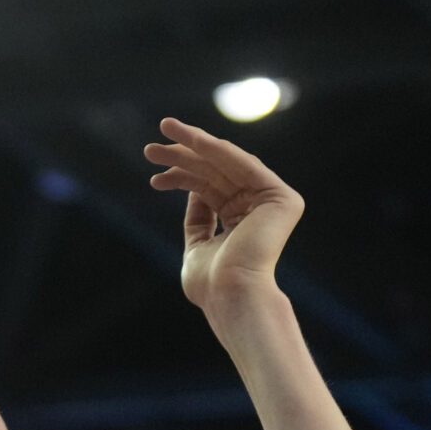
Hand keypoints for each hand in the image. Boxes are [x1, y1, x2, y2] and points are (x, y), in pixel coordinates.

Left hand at [144, 116, 303, 313]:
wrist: (230, 296)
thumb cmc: (211, 284)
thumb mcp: (196, 245)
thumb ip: (198, 218)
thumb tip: (193, 187)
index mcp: (242, 222)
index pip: (210, 190)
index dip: (182, 178)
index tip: (155, 178)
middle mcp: (259, 209)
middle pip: (216, 172)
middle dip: (182, 157)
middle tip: (150, 150)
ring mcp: (273, 201)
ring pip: (226, 163)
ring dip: (193, 145)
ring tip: (163, 133)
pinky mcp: (280, 197)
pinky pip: (242, 163)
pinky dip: (216, 148)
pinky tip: (190, 140)